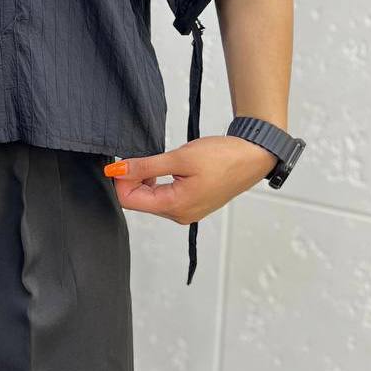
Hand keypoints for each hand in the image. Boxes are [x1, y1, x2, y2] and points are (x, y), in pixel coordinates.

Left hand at [103, 135, 276, 224]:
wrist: (253, 156)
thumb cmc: (223, 156)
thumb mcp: (179, 158)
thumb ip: (145, 166)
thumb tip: (117, 171)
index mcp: (176, 207)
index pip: (129, 201)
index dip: (121, 180)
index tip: (124, 160)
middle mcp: (179, 215)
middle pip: (137, 201)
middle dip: (132, 179)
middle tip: (141, 157)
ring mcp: (185, 211)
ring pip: (149, 199)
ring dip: (145, 180)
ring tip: (157, 161)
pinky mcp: (191, 204)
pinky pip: (163, 197)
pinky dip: (157, 182)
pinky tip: (165, 168)